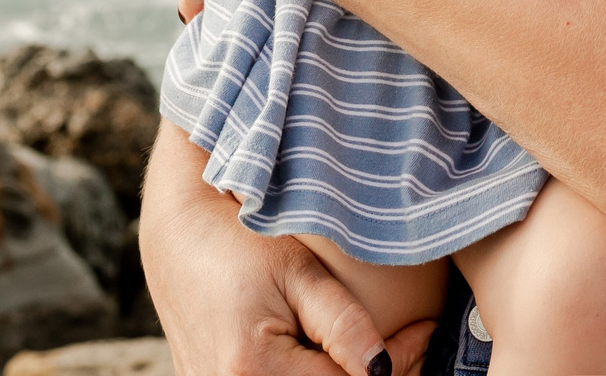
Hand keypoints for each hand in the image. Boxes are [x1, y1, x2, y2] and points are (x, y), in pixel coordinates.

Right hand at [141, 122, 434, 375]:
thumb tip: (383, 368)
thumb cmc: (239, 243)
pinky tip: (338, 356)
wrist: (178, 242)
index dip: (400, 361)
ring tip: (378, 348)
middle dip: (377, 375)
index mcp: (255, 371)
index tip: (427, 328)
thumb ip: (343, 323)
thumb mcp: (297, 270)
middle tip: (411, 341)